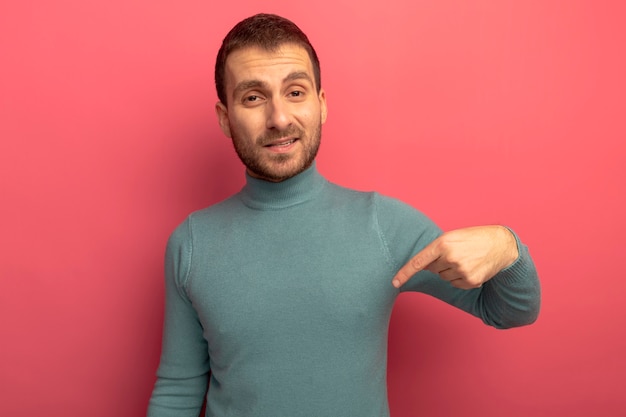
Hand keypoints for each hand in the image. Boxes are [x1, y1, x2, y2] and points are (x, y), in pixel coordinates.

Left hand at [391, 225, 518, 288]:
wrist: (501, 244)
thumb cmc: (474, 238)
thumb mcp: (452, 237)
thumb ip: (436, 250)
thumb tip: (424, 267)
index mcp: (442, 243)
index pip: (418, 261)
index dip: (405, 273)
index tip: (394, 282)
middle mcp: (450, 257)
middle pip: (433, 270)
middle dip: (440, 264)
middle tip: (456, 254)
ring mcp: (460, 270)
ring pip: (444, 278)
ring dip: (451, 271)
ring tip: (466, 259)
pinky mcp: (470, 281)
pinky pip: (455, 284)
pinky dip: (461, 278)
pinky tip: (472, 267)